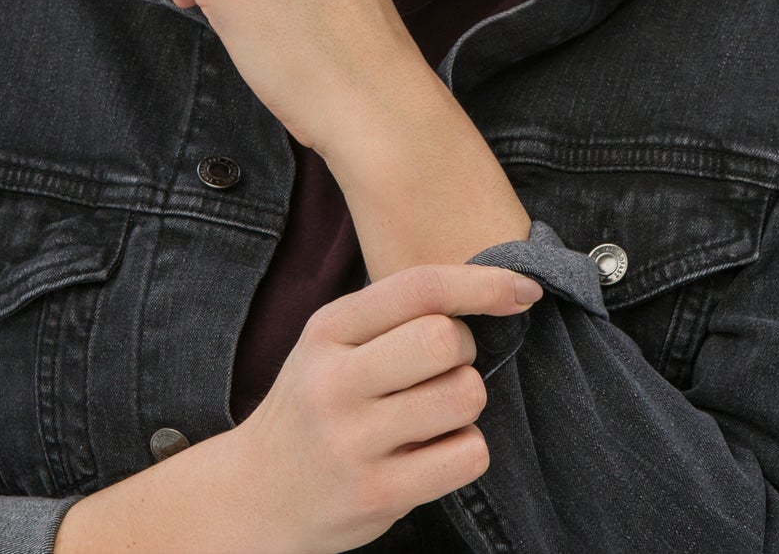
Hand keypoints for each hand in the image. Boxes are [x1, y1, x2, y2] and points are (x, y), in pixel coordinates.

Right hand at [230, 262, 543, 553]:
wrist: (254, 496)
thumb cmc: (315, 402)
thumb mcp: (332, 343)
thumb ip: (394, 314)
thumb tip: (498, 285)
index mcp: (328, 330)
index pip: (419, 287)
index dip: (483, 282)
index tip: (524, 288)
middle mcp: (334, 382)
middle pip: (445, 339)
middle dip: (465, 349)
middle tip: (445, 367)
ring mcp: (353, 442)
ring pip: (463, 395)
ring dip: (466, 401)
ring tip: (433, 414)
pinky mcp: (376, 495)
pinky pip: (466, 455)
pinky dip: (466, 450)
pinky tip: (433, 453)